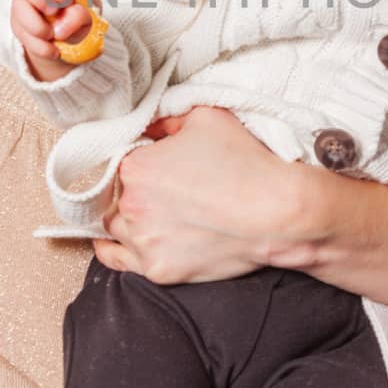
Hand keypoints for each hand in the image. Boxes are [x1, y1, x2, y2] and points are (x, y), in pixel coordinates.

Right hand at [12, 0, 99, 82]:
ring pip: (19, 6)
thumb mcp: (91, 18)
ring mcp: (25, 1)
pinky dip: (37, 45)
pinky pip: (20, 31)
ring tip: (54, 37)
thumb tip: (62, 26)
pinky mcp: (18, 21)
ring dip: (37, 26)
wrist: (71, 41)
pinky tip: (53, 51)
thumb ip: (82, 17)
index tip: (65, 2)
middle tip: (52, 13)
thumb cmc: (83, 19)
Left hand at [94, 106, 300, 282]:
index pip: (124, 160)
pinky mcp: (157, 269)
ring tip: (155, 215)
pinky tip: (110, 243)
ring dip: (129, 218)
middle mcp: (131, 204)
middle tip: (169, 190)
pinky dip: (111, 250)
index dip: (145, 161)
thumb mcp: (205, 118)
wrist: (277, 212)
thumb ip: (167, 118)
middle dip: (138, 190)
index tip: (164, 167)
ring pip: (116, 226)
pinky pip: (116, 260)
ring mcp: (143, 241)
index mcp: (136, 165)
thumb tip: (150, 126)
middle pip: (118, 194)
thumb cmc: (245, 162)